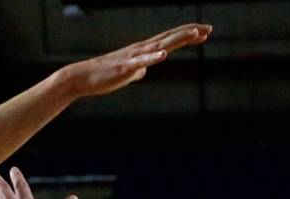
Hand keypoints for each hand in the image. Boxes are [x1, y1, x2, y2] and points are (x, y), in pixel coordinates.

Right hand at [56, 23, 210, 98]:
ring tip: (194, 34)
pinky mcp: (123, 68)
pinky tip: (163, 54)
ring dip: (176, 39)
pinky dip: (152, 57)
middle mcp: (140, 50)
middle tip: (209, 29)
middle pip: (168, 38)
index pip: (168, 40)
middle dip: (189, 33)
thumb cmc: (102, 76)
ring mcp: (132, 57)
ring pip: (158, 46)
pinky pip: (140, 62)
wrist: (81, 78)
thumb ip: (136, 70)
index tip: (205, 32)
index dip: (186, 35)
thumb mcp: (125, 73)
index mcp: (142, 51)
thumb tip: (143, 71)